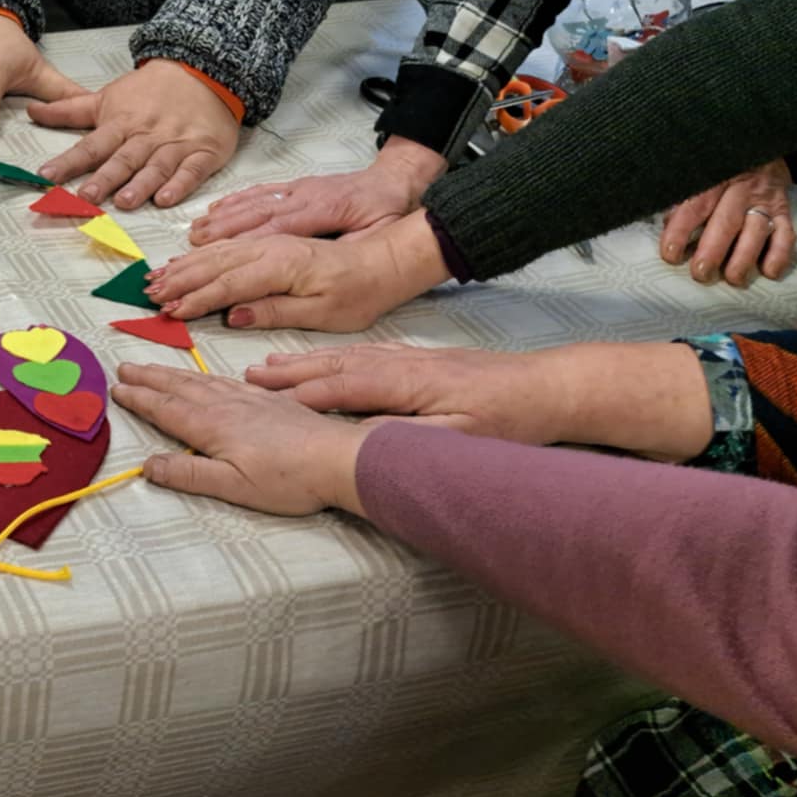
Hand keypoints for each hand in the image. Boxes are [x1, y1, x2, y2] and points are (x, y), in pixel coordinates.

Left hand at [33, 61, 239, 209]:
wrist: (203, 70)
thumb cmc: (152, 90)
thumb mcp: (107, 97)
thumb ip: (69, 110)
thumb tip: (32, 111)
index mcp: (121, 123)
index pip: (90, 145)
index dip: (68, 161)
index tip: (47, 175)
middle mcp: (146, 136)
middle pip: (123, 159)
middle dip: (104, 179)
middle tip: (86, 196)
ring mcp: (175, 145)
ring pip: (156, 167)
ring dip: (141, 185)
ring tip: (124, 201)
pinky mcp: (203, 152)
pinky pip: (192, 171)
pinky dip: (180, 185)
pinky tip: (167, 198)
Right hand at [111, 363, 367, 516]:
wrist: (338, 457)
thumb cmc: (288, 479)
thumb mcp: (233, 486)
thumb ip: (189, 473)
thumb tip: (148, 466)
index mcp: (213, 426)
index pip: (166, 409)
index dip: (140, 399)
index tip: (116, 389)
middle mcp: (227, 406)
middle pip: (179, 388)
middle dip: (149, 378)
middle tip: (123, 367)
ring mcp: (249, 400)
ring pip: (200, 380)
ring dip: (171, 373)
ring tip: (152, 368)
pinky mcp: (269, 400)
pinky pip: (225, 380)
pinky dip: (204, 375)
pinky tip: (204, 377)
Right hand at [143, 210, 448, 331]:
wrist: (394, 253)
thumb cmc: (365, 288)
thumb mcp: (326, 313)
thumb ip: (275, 310)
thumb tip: (232, 314)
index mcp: (285, 264)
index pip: (229, 281)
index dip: (196, 296)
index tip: (169, 309)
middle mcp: (276, 242)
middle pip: (219, 258)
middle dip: (182, 274)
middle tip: (151, 290)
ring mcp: (279, 230)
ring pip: (226, 239)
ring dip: (192, 255)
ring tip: (164, 269)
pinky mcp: (284, 226)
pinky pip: (242, 221)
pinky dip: (217, 227)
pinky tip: (200, 231)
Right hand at [191, 137, 445, 244]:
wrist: (397, 182)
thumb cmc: (387, 214)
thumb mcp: (377, 239)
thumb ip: (345, 253)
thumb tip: (310, 273)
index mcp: (323, 213)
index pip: (274, 234)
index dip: (242, 250)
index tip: (217, 266)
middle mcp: (304, 197)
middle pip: (252, 218)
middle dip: (218, 237)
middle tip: (191, 252)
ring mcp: (297, 190)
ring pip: (251, 204)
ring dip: (220, 220)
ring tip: (193, 235)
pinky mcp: (295, 187)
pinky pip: (259, 193)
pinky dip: (234, 202)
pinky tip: (216, 210)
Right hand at [247, 343, 563, 444]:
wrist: (549, 387)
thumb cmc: (509, 418)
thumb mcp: (461, 438)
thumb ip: (409, 438)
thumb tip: (362, 441)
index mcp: (407, 383)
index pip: (342, 387)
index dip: (300, 394)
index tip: (261, 400)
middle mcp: (401, 363)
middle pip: (333, 365)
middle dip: (288, 372)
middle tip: (248, 378)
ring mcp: (408, 358)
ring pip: (344, 357)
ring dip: (303, 362)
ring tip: (268, 366)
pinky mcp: (417, 360)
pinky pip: (361, 355)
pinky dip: (331, 357)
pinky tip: (318, 361)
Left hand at [660, 159, 796, 286]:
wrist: (759, 153)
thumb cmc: (719, 174)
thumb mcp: (699, 178)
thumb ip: (682, 201)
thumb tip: (667, 226)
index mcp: (713, 180)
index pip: (694, 207)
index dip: (681, 232)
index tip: (671, 254)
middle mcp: (740, 191)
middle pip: (726, 221)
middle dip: (713, 250)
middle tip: (701, 272)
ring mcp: (764, 202)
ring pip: (756, 231)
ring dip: (744, 257)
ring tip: (733, 278)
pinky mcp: (783, 212)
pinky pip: (786, 234)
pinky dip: (779, 254)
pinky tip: (769, 271)